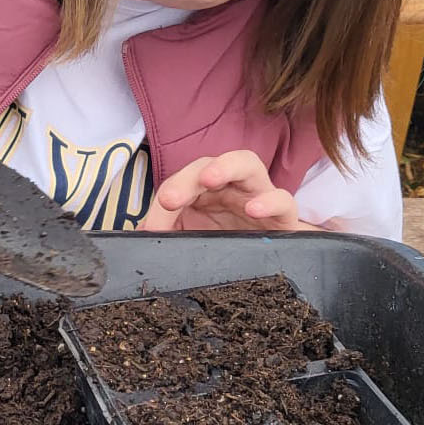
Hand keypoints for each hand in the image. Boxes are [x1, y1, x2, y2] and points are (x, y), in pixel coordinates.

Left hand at [140, 150, 309, 232]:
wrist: (271, 261)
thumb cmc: (229, 243)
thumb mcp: (194, 239)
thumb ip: (168, 234)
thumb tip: (139, 237)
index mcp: (206, 190)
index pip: (180, 184)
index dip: (164, 202)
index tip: (151, 228)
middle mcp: (231, 185)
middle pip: (207, 165)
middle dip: (186, 179)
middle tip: (169, 199)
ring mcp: (260, 194)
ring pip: (248, 163)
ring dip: (226, 166)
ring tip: (209, 178)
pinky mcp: (285, 214)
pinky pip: (283, 199)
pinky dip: (269, 201)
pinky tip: (253, 209)